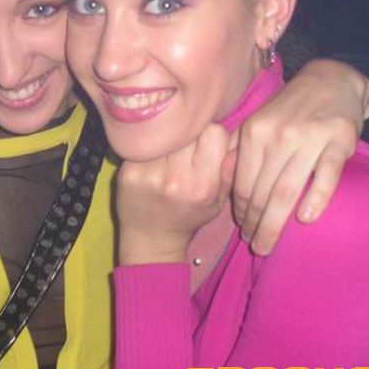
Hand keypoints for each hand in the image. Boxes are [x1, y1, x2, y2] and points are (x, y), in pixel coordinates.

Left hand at [116, 124, 232, 265]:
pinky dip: (148, 147)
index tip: (204, 143)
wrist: (151, 239)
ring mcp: (150, 174)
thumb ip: (230, 170)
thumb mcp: (219, 201)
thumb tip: (239, 137)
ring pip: (165, 133)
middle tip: (185, 148)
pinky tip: (150, 159)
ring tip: (168, 154)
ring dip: (168, 139)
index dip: (210, 133)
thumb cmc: (188, 216)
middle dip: (189, 134)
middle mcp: (177, 179)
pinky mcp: (129, 171)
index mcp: (204, 185)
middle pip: (188, 130)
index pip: (214, 132)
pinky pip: (143, 143)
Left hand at [231, 59, 368, 254]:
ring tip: (269, 244)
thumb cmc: (290, 109)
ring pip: (287, 189)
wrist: (332, 80)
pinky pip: (325, 175)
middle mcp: (278, 135)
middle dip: (255, 223)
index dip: (241, 210)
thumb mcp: (260, 122)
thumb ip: (241, 150)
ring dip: (275, 222)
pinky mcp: (338, 140)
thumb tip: (222, 181)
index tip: (242, 230)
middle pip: (262, 191)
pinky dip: (316, 198)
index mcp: (254, 132)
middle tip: (256, 246)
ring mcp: (309, 138)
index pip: (242, 181)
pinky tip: (306, 219)